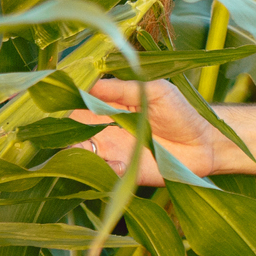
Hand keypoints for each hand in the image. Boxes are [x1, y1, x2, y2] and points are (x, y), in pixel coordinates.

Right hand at [72, 78, 226, 185]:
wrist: (204, 143)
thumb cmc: (180, 110)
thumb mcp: (154, 91)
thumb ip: (122, 89)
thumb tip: (90, 82)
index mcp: (106, 105)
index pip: (75, 102)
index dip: (61, 102)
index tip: (51, 100)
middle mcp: (102, 129)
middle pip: (69, 131)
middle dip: (60, 132)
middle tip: (60, 131)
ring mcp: (110, 152)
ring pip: (79, 154)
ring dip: (75, 153)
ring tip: (82, 148)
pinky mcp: (122, 172)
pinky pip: (102, 173)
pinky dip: (101, 169)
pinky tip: (114, 163)